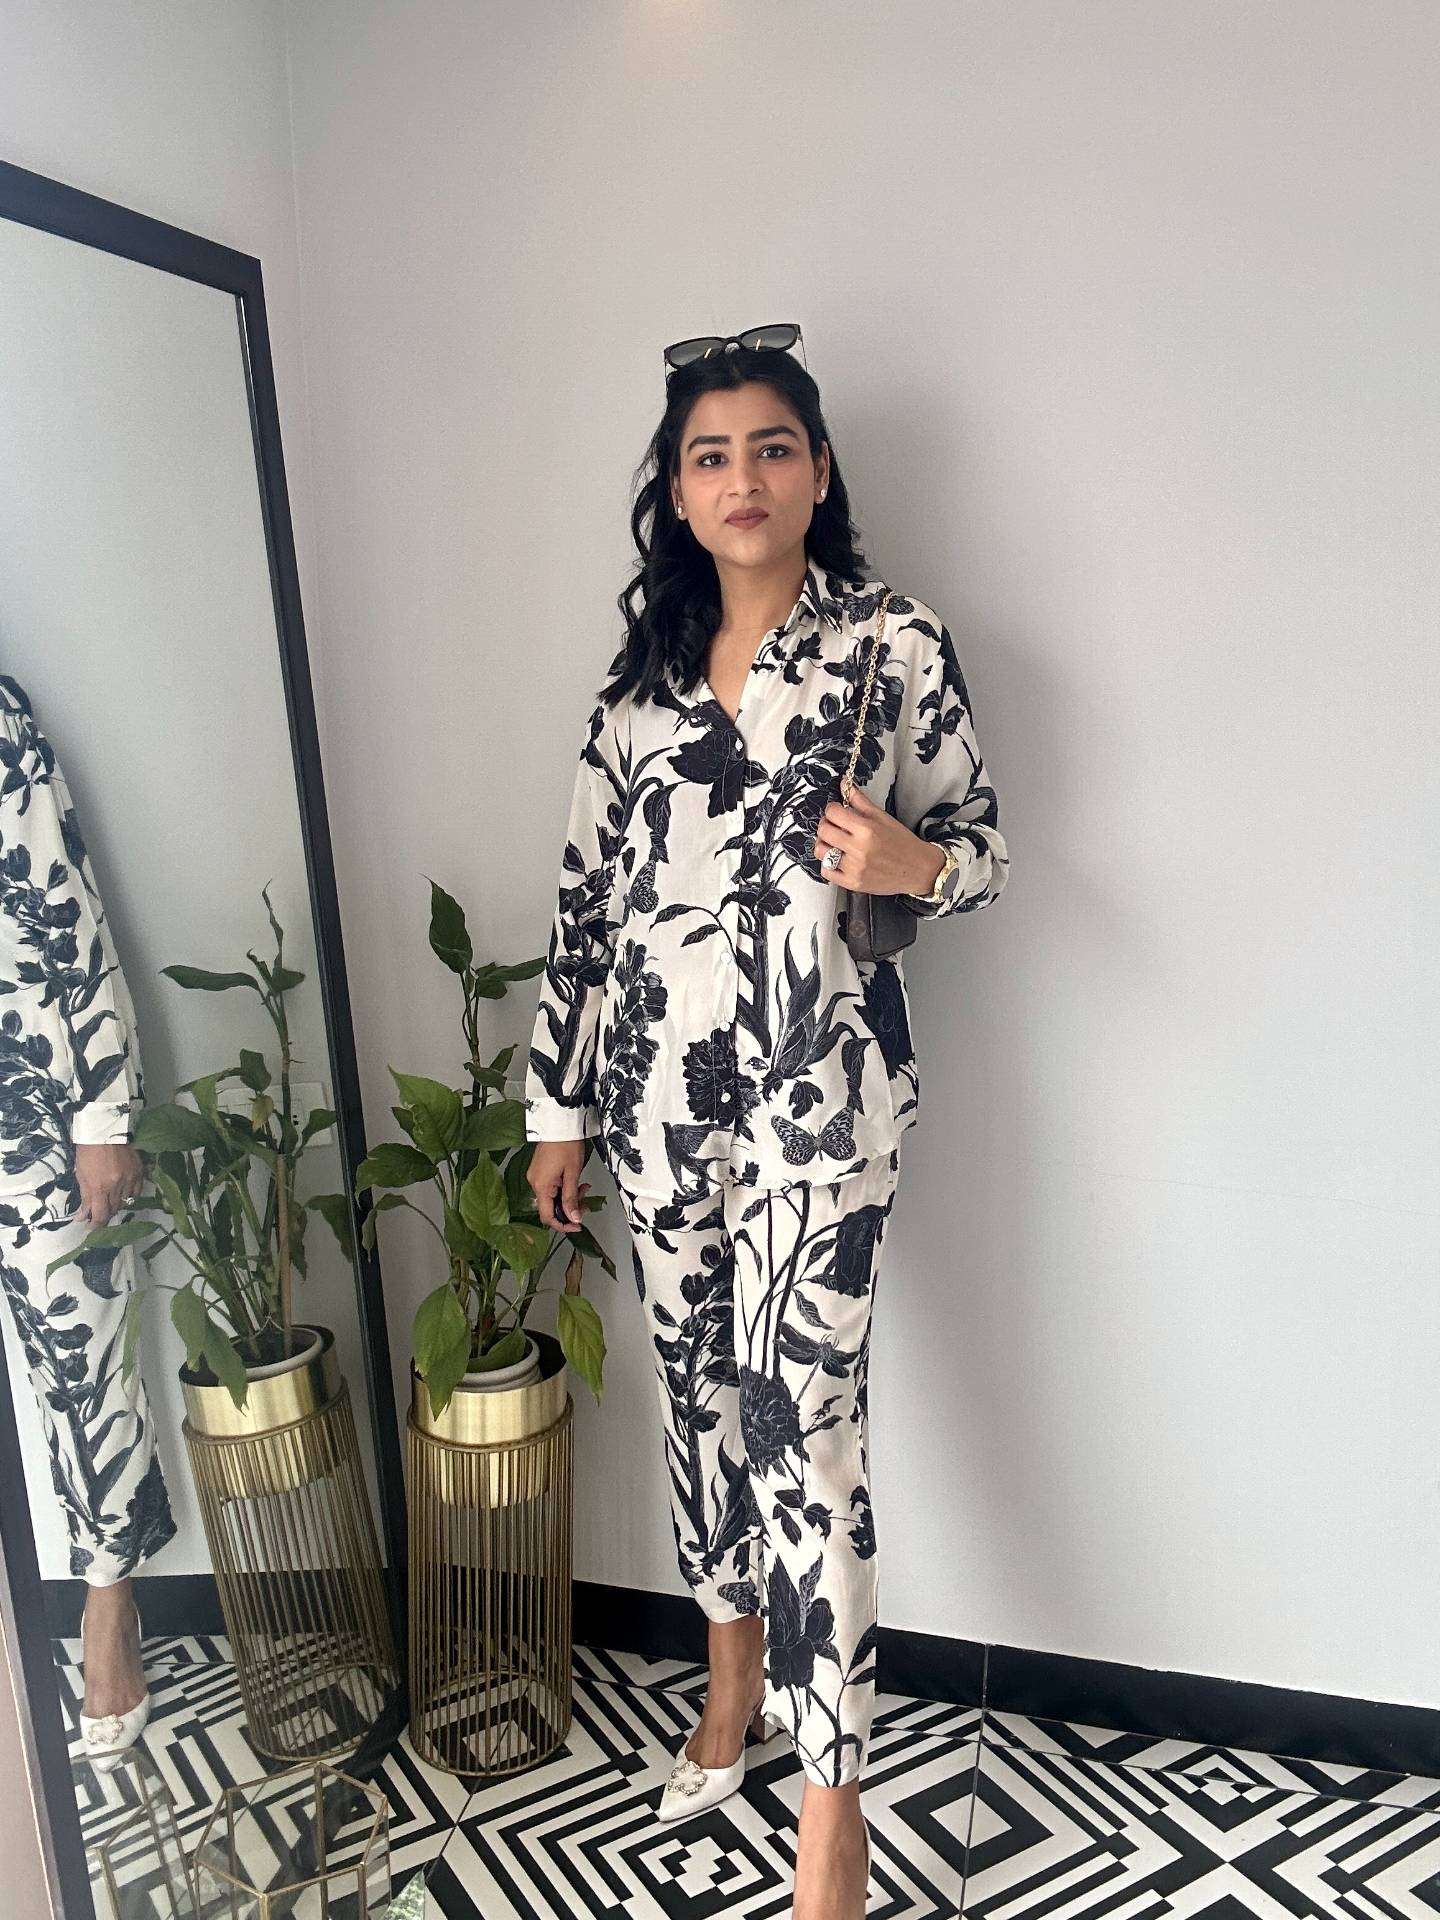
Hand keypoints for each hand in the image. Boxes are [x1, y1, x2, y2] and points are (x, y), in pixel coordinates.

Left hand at [73, 1143, 144, 1225]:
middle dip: (105, 1214)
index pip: (100, 1214)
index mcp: (99, 1187)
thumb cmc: (87, 1152)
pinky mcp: (138, 1171)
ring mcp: (130, 1178)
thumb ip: (85, 1198)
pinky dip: (130, 1195)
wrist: (103, 1131)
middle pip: (114, 1210)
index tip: (91, 1228)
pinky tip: (123, 1193)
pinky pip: (137, 1191)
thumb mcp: (81, 1175)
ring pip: (125, 1202)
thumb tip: (83, 1217)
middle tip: (98, 1213)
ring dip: (116, 1205)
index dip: (96, 1225)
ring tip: (109, 1201)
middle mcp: (116, 1185)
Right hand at [526, 1139, 590, 1234]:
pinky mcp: (539, 1170)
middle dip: (569, 1208)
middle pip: (550, 1207)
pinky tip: (574, 1182)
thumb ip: (572, 1198)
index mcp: (541, 1185)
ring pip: (552, 1197)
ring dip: (568, 1197)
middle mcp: (534, 1182)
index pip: (547, 1216)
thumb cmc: (567, 1143)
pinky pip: (550, 1187)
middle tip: (586, 1203)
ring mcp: (535, 1176)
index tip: (577, 1225)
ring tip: (583, 1187)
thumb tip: (574, 1218)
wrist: (560, 1123)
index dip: (563, 1225)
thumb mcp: (573, 1173)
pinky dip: (563, 1188)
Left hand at [815, 782, 945, 896]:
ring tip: (834, 842)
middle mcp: (859, 849)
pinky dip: (827, 864)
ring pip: (821, 851)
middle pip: (824, 831)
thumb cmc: (902, 843)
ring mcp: (855, 868)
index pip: (833, 813)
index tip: (836, 811)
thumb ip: (860, 801)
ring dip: (824, 844)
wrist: (918, 869)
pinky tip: (837, 859)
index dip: (832, 809)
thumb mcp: (883, 817)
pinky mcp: (853, 883)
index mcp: (867, 829)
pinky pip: (826, 872)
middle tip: (833, 825)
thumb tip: (844, 784)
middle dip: (826, 824)